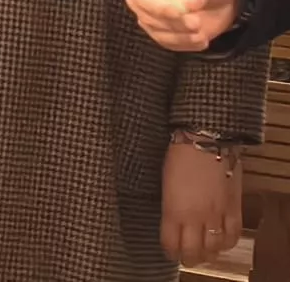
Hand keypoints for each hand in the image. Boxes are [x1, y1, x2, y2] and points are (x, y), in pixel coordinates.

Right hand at [126, 0, 242, 51]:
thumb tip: (186, 4)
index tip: (181, 13)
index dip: (160, 7)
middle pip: (147, 17)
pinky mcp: (159, 31)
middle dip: (175, 23)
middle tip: (197, 24)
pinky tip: (201, 37)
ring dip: (183, 35)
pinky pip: (168, 43)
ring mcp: (148, 16)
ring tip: (202, 29)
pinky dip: (186, 43)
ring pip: (158, 33)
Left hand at [162, 140, 241, 265]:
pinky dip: (228, 242)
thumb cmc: (178, 157)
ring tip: (205, 253)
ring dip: (209, 253)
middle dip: (189, 258)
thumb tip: (172, 220)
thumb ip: (170, 206)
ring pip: (214, 247)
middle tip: (187, 258)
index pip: (170, 243)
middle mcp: (195, 218)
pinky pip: (233, 235)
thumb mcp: (165, 184)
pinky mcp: (234, 208)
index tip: (169, 251)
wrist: (205, 141)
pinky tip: (222, 242)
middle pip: (193, 251)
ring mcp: (217, 214)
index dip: (169, 251)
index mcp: (173, 211)